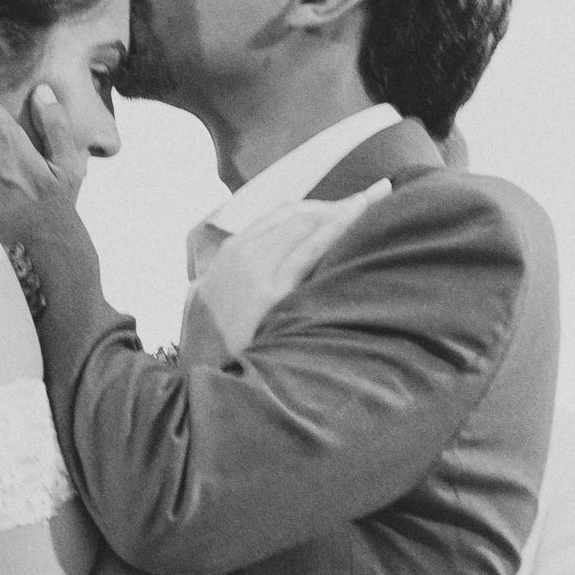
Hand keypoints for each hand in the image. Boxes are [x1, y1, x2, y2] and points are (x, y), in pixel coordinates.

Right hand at [180, 182, 393, 366]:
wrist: (196, 379)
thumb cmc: (209, 349)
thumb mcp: (207, 304)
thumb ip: (230, 281)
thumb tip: (255, 272)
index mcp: (227, 253)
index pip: (279, 216)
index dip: (317, 205)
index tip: (348, 202)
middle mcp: (239, 254)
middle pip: (297, 215)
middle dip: (338, 202)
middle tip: (376, 195)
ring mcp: (252, 270)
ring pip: (305, 224)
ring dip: (344, 208)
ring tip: (378, 198)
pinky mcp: (268, 292)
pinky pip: (307, 249)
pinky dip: (335, 227)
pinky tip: (358, 216)